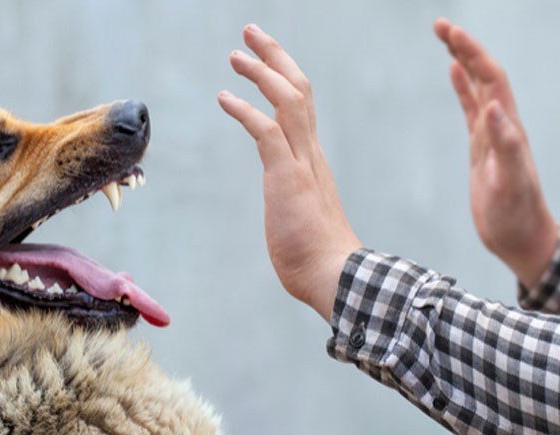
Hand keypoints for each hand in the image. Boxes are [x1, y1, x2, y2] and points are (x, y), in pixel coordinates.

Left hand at [219, 24, 361, 320]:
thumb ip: (294, 200)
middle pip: (298, 89)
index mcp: (312, 159)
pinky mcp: (287, 177)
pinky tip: (224, 97)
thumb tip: (288, 207)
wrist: (334, 276)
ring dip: (261, 72)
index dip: (283, 76)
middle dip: (274, 56)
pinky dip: (245, 110)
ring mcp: (301, 163)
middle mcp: (310, 153)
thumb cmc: (316, 256)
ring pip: (287, 100)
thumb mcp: (300, 216)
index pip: (301, 105)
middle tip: (251, 33)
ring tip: (235, 54)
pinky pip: (266, 131)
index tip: (264, 59)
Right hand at [434, 18, 558, 288]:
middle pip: (484, 74)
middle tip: (439, 25)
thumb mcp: (510, 182)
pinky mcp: (482, 147)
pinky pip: (470, 108)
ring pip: (478, 87)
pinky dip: (462, 87)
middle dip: (464, 47)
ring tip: (445, 38)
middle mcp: (502, 124)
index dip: (472, 53)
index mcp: (508, 128)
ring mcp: (492, 134)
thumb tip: (492, 106)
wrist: (520, 238)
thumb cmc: (516, 215)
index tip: (449, 32)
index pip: (490, 79)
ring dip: (463, 60)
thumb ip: (505, 144)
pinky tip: (453, 74)